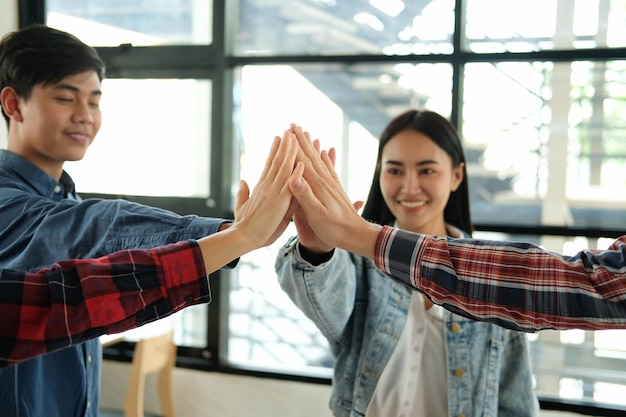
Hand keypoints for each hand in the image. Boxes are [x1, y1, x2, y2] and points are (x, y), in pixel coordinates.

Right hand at [232, 129, 298, 248]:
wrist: (243, 238)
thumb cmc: (244, 225)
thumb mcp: (242, 206)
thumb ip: (243, 193)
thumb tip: (244, 180)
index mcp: (261, 188)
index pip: (269, 165)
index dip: (274, 151)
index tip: (279, 138)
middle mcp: (267, 186)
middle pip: (277, 161)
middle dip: (284, 145)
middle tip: (289, 129)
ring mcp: (273, 193)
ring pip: (283, 168)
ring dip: (290, 151)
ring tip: (296, 136)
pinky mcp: (278, 202)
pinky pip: (290, 186)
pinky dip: (296, 174)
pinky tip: (302, 163)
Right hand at [289, 125, 380, 258]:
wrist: (356, 236)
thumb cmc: (334, 229)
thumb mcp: (316, 215)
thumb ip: (304, 196)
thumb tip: (294, 177)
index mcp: (317, 186)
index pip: (302, 162)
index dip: (293, 146)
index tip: (286, 132)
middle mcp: (325, 181)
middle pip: (310, 157)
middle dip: (301, 141)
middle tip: (293, 125)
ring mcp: (331, 184)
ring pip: (319, 160)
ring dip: (312, 146)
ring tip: (307, 134)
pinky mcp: (336, 189)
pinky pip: (329, 169)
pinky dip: (326, 158)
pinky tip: (326, 152)